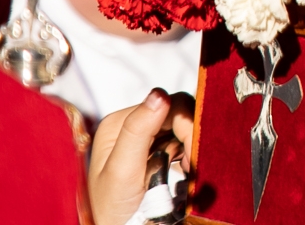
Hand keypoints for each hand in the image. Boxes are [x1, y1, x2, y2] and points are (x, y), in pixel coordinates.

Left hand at [83, 89, 192, 224]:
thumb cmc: (111, 209)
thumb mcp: (122, 170)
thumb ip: (138, 130)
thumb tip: (160, 95)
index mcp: (119, 123)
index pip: (166, 104)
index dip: (186, 124)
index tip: (193, 154)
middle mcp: (132, 126)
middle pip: (177, 113)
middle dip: (191, 136)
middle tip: (194, 165)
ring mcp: (146, 141)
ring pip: (183, 128)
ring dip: (193, 147)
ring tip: (190, 172)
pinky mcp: (158, 155)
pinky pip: (184, 144)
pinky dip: (192, 156)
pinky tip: (189, 172)